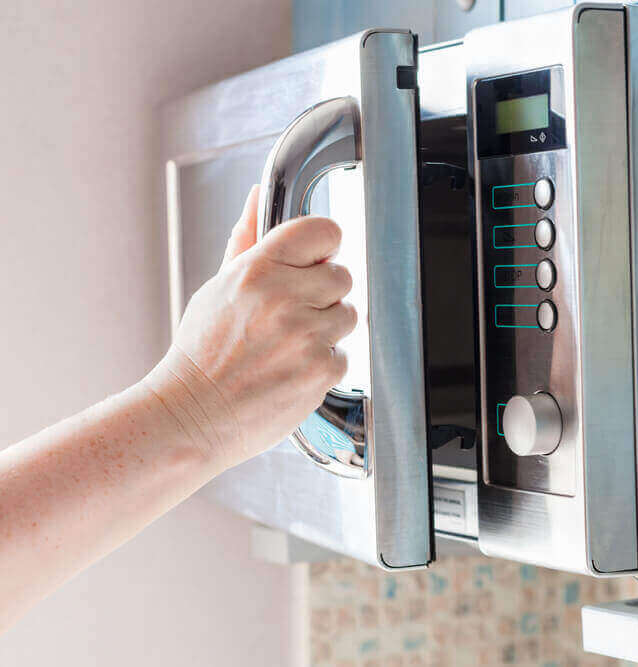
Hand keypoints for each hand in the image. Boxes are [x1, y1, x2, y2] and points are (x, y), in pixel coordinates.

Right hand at [146, 186, 356, 470]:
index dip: (323, 247)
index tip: (315, 261)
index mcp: (258, 269)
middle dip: (323, 294)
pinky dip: (323, 365)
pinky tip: (291, 370)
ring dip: (326, 329)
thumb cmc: (202, 354)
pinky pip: (344, 355)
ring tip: (288, 345)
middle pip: (342, 275)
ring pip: (348, 315)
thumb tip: (257, 195)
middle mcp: (284, 298)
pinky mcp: (321, 370)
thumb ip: (246, 239)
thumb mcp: (218, 287)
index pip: (324, 231)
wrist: (191, 416)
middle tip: (291, 315)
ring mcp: (306, 335)